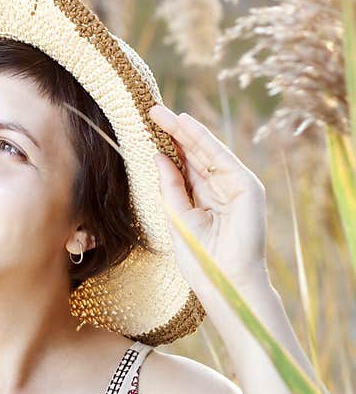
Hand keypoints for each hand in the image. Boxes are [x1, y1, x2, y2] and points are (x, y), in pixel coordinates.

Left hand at [148, 103, 270, 309]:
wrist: (223, 282)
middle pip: (195, 154)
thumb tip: (158, 156)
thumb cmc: (200, 259)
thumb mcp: (176, 217)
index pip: (185, 166)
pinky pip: (221, 158)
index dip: (168, 146)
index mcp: (204, 199)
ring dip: (185, 131)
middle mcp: (221, 189)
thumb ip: (170, 187)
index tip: (147, 128)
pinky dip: (204, 141)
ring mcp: (236, 186)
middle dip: (174, 132)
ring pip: (206, 152)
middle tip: (151, 110)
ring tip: (162, 114)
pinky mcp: (247, 187)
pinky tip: (185, 126)